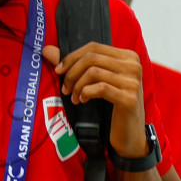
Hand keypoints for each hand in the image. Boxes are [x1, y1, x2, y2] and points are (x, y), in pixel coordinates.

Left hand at [43, 43, 147, 159]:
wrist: (129, 133)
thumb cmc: (113, 105)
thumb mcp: (97, 81)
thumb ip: (74, 64)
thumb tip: (47, 49)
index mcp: (127, 56)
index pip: (94, 47)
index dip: (72, 57)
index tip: (59, 70)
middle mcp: (133, 65)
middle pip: (92, 58)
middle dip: (72, 73)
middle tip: (65, 88)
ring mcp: (132, 82)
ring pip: (93, 72)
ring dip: (77, 85)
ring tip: (73, 97)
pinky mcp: (128, 98)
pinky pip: (100, 88)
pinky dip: (86, 92)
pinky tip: (83, 100)